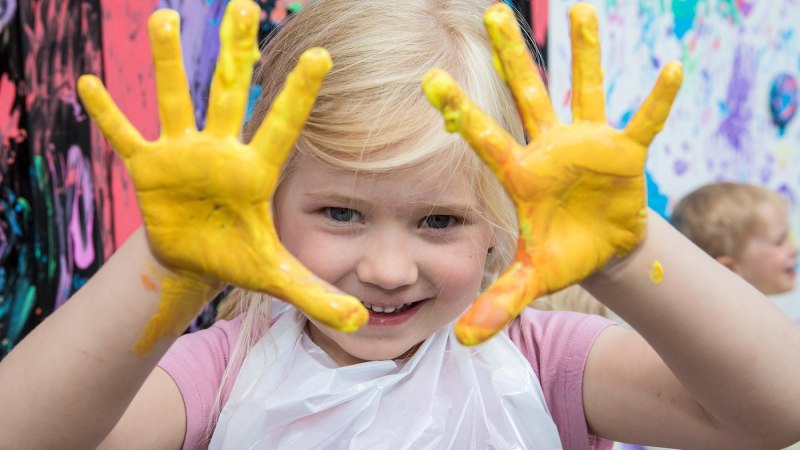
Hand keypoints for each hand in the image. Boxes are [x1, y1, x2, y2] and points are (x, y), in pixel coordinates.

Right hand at [78, 0, 366, 353]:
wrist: (195, 257)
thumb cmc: (239, 257)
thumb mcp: (275, 277)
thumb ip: (315, 295)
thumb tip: (358, 323)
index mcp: (255, 171)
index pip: (282, 127)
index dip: (298, 95)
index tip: (322, 56)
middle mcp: (221, 151)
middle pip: (228, 94)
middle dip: (234, 53)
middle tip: (243, 7)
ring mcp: (182, 154)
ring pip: (175, 100)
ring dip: (167, 62)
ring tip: (164, 17)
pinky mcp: (148, 167)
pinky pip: (125, 136)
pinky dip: (109, 115)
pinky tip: (88, 84)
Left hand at [423, 2, 681, 344]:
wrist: (602, 248)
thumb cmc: (561, 254)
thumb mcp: (532, 279)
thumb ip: (501, 302)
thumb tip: (465, 340)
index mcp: (521, 175)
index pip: (484, 138)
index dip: (461, 112)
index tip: (430, 80)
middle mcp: (549, 149)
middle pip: (526, 95)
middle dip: (512, 57)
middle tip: (493, 13)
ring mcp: (587, 144)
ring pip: (581, 90)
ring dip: (583, 53)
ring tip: (581, 10)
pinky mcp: (625, 151)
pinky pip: (643, 121)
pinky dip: (657, 100)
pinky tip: (671, 69)